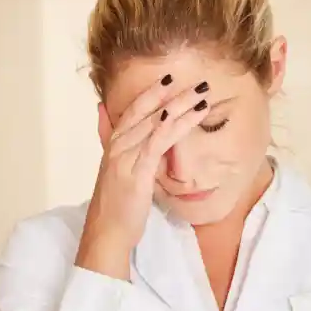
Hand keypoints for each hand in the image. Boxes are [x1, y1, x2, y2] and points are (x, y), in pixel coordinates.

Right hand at [75, 77, 211, 279]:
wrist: (106, 231)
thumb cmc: (115, 205)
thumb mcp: (116, 171)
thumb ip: (115, 144)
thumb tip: (107, 117)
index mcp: (113, 145)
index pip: (133, 110)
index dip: (152, 92)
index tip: (172, 79)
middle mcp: (118, 146)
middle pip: (146, 111)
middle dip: (173, 94)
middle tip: (198, 82)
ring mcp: (126, 157)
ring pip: (156, 123)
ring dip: (181, 106)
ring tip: (203, 95)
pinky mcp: (137, 172)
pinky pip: (159, 142)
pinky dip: (176, 126)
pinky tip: (191, 116)